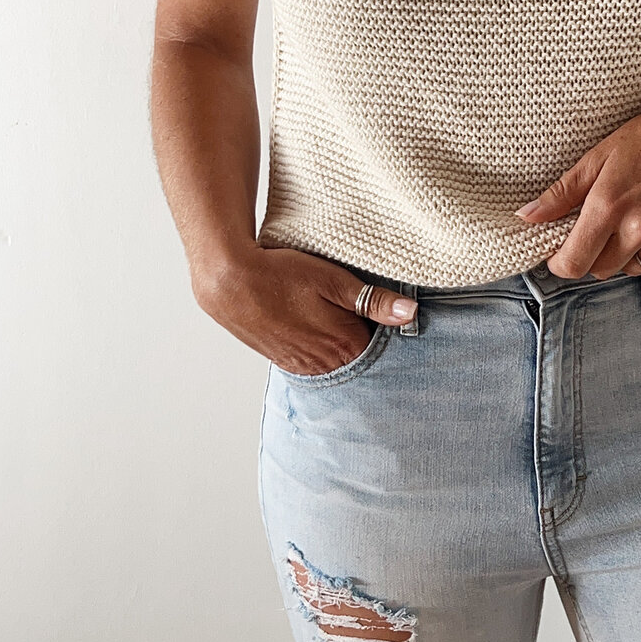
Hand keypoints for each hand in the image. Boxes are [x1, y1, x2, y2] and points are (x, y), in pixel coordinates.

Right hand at [193, 246, 417, 372]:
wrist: (229, 282)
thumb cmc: (282, 275)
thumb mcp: (333, 279)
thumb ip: (373, 300)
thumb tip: (411, 314)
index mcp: (344, 346)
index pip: (384, 351)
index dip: (391, 332)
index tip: (393, 316)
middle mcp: (325, 365)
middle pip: (361, 360)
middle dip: (370, 343)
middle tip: (370, 316)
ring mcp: (302, 366)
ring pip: (337, 363)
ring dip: (344, 347)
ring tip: (342, 320)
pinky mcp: (284, 360)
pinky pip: (315, 363)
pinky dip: (322, 350)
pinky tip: (318, 328)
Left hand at [514, 90, 640, 279]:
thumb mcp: (598, 156)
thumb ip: (561, 192)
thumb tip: (526, 216)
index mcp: (610, 205)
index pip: (574, 263)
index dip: (561, 264)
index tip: (560, 253)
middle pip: (601, 270)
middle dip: (593, 255)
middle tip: (599, 228)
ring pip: (632, 269)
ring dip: (624, 254)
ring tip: (633, 218)